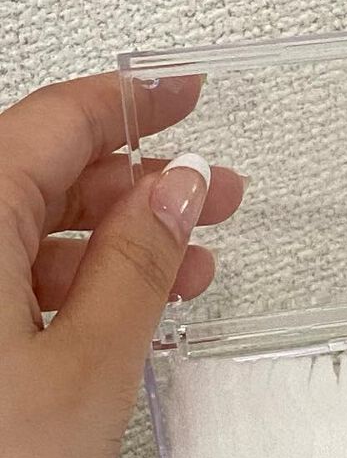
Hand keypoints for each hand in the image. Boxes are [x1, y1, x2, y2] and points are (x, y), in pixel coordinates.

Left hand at [0, 73, 243, 457]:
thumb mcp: (86, 366)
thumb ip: (135, 264)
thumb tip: (176, 188)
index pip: (52, 125)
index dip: (128, 100)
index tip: (185, 92)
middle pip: (38, 173)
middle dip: (134, 180)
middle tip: (214, 193)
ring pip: (27, 231)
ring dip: (113, 239)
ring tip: (193, 261)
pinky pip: (11, 283)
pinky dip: (75, 285)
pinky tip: (130, 307)